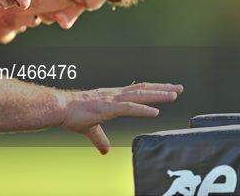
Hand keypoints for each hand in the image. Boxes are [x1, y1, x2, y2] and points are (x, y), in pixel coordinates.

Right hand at [60, 82, 182, 153]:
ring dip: (158, 95)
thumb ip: (100, 139)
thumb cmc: (73, 115)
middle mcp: (115, 95)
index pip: (136, 91)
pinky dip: (143, 109)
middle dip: (162, 89)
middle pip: (143, 89)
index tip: (167, 89)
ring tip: (174, 95)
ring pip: (140, 95)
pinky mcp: (108, 107)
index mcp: (112, 97)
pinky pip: (129, 108)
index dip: (153, 90)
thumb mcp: (91, 129)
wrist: (60, 108)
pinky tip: (156, 112)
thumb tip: (105, 151)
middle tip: (179, 88)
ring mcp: (112, 100)